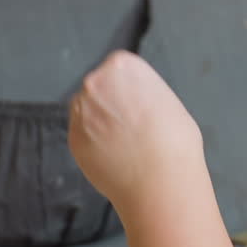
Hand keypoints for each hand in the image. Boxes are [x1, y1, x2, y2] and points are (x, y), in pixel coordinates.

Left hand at [69, 50, 202, 211]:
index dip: (129, 86)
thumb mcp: (167, 100)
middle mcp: (95, 83)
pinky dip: (95, 143)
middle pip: (98, 87)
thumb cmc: (173, 142)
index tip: (138, 101)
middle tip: (132, 124)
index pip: (117, 67)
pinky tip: (116, 155)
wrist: (160, 180)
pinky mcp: (73, 139)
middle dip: (111, 102)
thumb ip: (143, 93)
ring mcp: (80, 112)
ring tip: (126, 142)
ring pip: (87, 111)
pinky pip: (82, 135)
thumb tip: (133, 101)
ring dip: (100, 122)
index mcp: (121, 66)